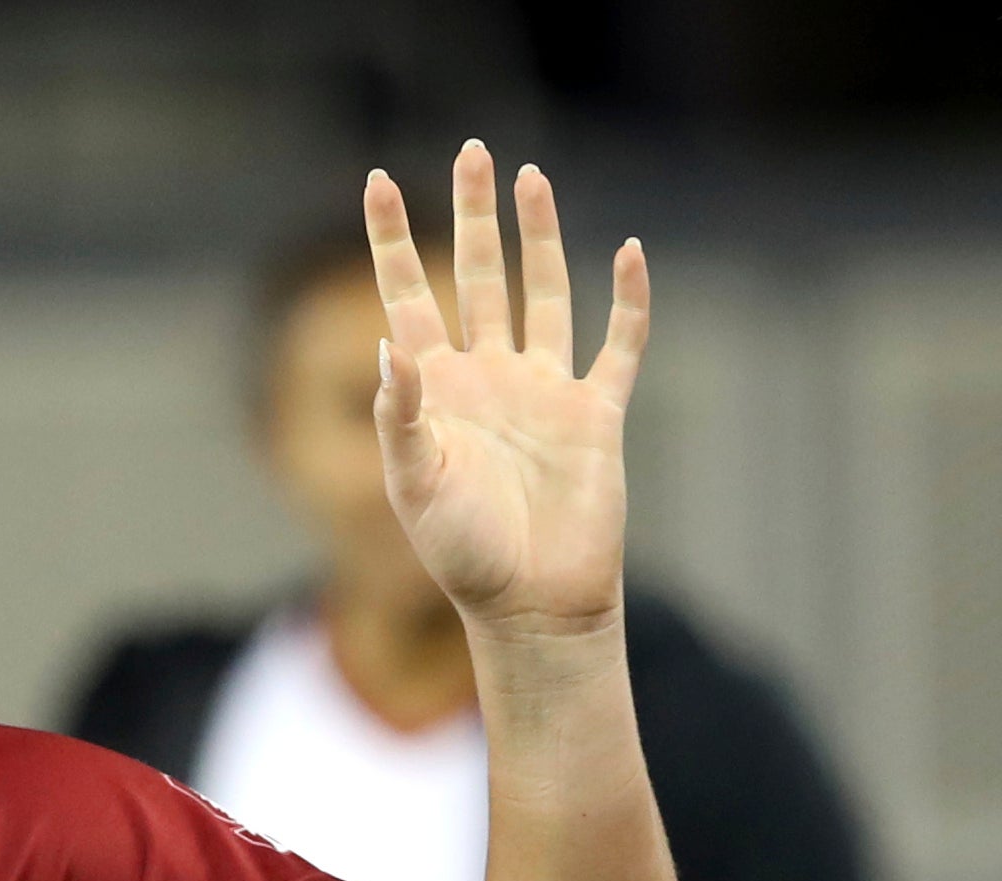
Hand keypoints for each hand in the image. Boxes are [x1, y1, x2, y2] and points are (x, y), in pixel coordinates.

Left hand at [365, 140, 650, 630]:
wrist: (533, 605)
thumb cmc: (464, 555)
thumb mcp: (415, 484)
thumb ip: (400, 416)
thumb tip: (388, 347)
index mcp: (435, 392)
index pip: (405, 297)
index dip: (390, 242)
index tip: (376, 182)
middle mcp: (488, 380)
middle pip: (477, 276)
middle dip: (473, 215)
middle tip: (471, 151)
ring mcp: (544, 392)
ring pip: (542, 293)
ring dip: (539, 237)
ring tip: (531, 178)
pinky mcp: (596, 414)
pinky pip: (617, 345)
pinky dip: (628, 301)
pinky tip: (629, 251)